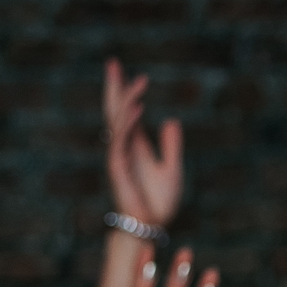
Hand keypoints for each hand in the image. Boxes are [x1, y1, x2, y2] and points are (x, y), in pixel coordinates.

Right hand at [103, 59, 182, 226]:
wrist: (152, 225)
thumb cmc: (160, 201)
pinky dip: (129, 123)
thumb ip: (171, 146)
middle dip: (115, 87)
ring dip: (128, 100)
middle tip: (113, 62)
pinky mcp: (118, 167)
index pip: (128, 113)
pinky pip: (121, 140)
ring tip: (138, 82)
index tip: (134, 73)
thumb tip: (170, 121)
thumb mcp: (172, 168)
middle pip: (116, 110)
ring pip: (119, 121)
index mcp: (136, 146)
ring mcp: (119, 155)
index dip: (128, 93)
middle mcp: (124, 147)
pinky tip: (137, 108)